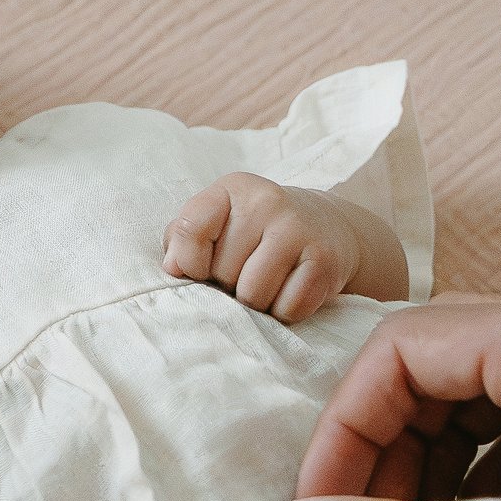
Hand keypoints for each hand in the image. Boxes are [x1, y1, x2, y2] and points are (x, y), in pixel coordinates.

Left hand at [165, 174, 375, 322]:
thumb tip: (173, 268)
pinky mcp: (325, 260)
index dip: (189, 262)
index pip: (191, 230)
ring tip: (267, 284)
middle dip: (228, 285)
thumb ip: (186, 238)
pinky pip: (287, 308)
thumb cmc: (258, 230)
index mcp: (233, 189)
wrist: (328, 226)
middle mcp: (267, 201)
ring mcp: (299, 229)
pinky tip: (290, 290)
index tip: (201, 269)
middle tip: (247, 273)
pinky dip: (285, 311)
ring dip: (256, 303)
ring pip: (253, 294)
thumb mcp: (220, 219)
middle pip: (222, 272)